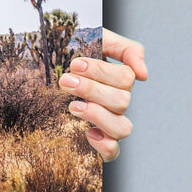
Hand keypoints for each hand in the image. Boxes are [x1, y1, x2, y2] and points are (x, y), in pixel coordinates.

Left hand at [59, 28, 146, 162]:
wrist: (47, 63)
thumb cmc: (73, 51)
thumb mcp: (99, 39)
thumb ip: (126, 49)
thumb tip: (144, 75)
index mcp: (119, 79)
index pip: (126, 78)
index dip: (101, 72)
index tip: (75, 64)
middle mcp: (118, 102)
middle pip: (122, 101)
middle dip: (91, 90)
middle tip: (65, 80)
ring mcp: (109, 122)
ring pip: (122, 128)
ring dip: (97, 115)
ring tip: (72, 106)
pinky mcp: (98, 140)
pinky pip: (113, 152)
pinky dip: (104, 145)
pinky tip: (87, 132)